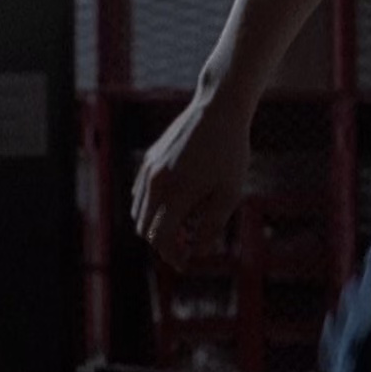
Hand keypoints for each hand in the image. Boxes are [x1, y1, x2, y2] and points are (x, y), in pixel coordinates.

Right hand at [131, 83, 251, 268]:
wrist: (218, 109)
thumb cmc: (231, 152)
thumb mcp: (230, 193)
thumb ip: (213, 226)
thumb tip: (200, 252)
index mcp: (177, 193)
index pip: (161, 238)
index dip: (173, 256)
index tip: (187, 262)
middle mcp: (156, 182)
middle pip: (145, 229)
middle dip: (164, 243)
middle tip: (187, 247)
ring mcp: (149, 169)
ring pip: (140, 212)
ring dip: (156, 226)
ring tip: (183, 228)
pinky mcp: (149, 158)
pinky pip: (141, 193)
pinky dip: (152, 207)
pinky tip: (175, 206)